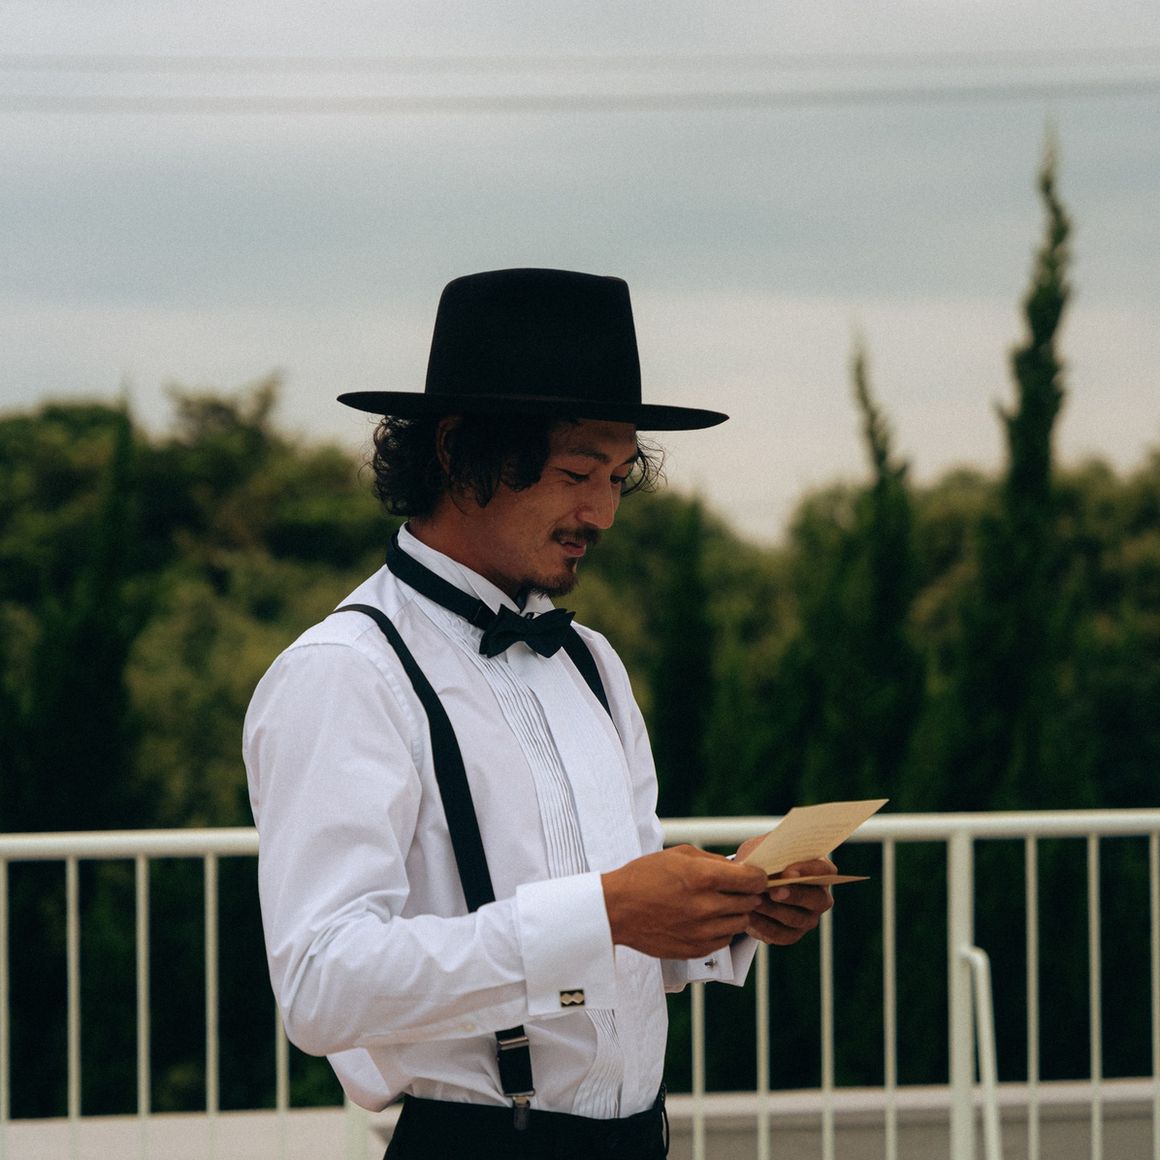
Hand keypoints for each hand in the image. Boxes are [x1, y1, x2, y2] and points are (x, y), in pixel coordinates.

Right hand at [601, 845, 767, 958]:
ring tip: (717, 904)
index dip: (757, 876)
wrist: (617, 909)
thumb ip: (714, 861)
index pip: (753, 880)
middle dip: (746, 893)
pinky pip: (724, 939)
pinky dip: (721, 929)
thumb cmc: (645, 876)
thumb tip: (739, 869)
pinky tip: (705, 919)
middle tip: (734, 888)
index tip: (753, 876)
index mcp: (704, 878)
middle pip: (750, 902)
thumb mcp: (680, 855)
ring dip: (735, 912)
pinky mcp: (697, 949)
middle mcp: (707, 907)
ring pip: (741, 923)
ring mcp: (703, 931)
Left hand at [745, 858, 836, 945]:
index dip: (809, 871)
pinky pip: (781, 934)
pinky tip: (748, 916)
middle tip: (773, 891)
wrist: (750, 884)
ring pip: (796, 918)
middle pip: (816, 899)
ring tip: (755, 901)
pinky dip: (763, 926)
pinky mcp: (791, 934)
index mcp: (820, 870)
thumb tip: (764, 859)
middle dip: (793, 894)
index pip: (825, 870)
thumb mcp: (762, 849)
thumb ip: (767, 851)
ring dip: (774, 910)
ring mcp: (808, 918)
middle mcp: (820, 897)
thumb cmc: (761, 860)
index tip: (788, 872)